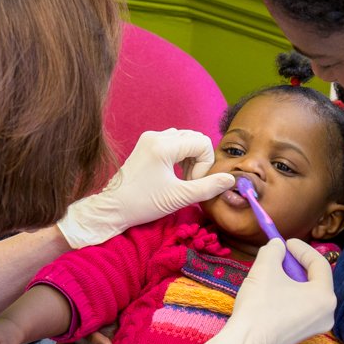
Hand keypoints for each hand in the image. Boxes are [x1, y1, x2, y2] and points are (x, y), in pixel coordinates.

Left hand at [57, 129, 235, 248]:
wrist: (113, 208)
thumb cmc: (143, 204)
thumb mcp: (179, 197)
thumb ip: (208, 187)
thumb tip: (230, 180)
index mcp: (163, 146)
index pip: (202, 142)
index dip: (205, 164)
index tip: (193, 183)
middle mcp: (156, 136)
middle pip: (194, 138)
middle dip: (199, 160)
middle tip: (190, 182)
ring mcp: (149, 138)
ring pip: (184, 139)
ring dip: (190, 158)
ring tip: (182, 179)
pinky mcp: (146, 144)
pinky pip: (172, 142)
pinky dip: (179, 156)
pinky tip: (174, 174)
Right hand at [182, 239, 334, 343]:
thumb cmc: (258, 306)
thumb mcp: (265, 268)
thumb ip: (274, 250)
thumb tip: (277, 245)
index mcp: (325, 297)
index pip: (319, 263)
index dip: (302, 249)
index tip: (285, 242)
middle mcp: (327, 313)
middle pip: (315, 278)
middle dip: (297, 264)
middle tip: (280, 255)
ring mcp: (316, 327)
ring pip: (308, 293)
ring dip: (292, 279)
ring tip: (273, 271)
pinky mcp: (303, 334)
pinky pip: (302, 307)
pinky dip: (290, 294)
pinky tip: (272, 291)